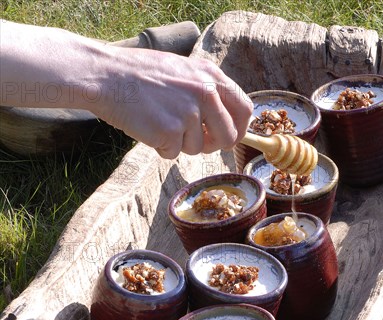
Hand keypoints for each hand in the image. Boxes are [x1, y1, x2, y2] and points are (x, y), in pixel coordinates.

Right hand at [95, 48, 252, 157]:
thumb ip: (206, 91)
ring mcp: (188, 113)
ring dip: (179, 144)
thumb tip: (224, 120)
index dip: (239, 129)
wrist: (106, 76)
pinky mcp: (170, 131)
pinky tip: (148, 128)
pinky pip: (173, 153)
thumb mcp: (183, 71)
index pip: (244, 109)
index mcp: (211, 76)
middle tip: (197, 142)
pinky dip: (161, 147)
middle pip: (227, 137)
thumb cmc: (140, 75)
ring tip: (159, 122)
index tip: (230, 138)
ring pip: (197, 148)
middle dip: (214, 145)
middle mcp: (205, 93)